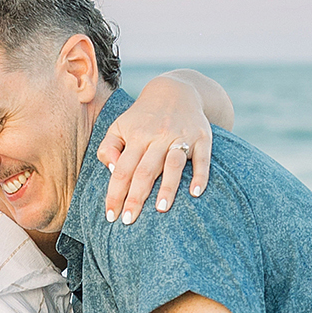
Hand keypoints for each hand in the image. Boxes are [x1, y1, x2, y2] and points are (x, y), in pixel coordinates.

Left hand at [98, 75, 211, 221]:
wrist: (176, 91)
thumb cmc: (143, 117)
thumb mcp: (120, 126)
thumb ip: (108, 147)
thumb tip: (112, 169)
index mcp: (136, 135)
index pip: (122, 169)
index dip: (115, 193)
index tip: (111, 216)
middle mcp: (157, 136)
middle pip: (144, 170)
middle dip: (136, 197)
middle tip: (129, 221)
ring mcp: (181, 136)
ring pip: (173, 164)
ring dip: (167, 187)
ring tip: (161, 209)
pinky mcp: (202, 137)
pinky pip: (202, 158)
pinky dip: (200, 175)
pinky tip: (195, 193)